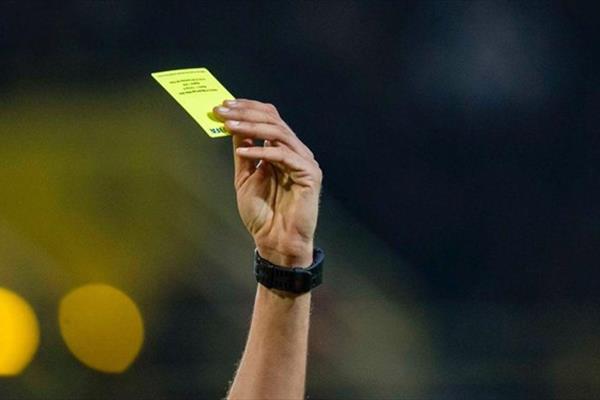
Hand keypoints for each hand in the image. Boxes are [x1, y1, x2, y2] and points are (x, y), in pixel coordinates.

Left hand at [213, 99, 321, 266]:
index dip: (247, 108)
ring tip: (229, 125)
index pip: (269, 118)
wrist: (275, 242)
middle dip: (246, 113)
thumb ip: (244, 152)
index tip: (223, 106)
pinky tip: (241, 152)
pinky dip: (261, 151)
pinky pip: (284, 155)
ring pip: (279, 133)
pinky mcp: (310, 174)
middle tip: (223, 111)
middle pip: (274, 120)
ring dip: (251, 127)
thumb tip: (234, 125)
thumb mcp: (245, 177)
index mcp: (283, 150)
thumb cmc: (263, 215)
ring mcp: (305, 162)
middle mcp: (296, 152)